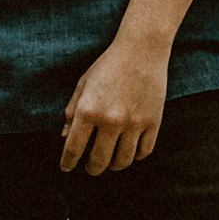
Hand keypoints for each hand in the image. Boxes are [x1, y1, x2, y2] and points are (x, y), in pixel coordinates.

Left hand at [59, 37, 168, 173]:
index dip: (68, 162)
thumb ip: (72, 111)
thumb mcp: (83, 85)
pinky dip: (135, 156)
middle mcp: (110, 120)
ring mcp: (134, 123)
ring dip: (114, 166)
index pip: (73, 148)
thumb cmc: (108, 66)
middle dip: (92, 169)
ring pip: (122, 161)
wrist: (141, 50)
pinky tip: (129, 152)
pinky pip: (144, 152)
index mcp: (88, 111)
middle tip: (90, 168)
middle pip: (99, 161)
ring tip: (109, 162)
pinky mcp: (153, 122)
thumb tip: (65, 137)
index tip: (66, 168)